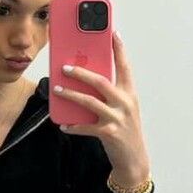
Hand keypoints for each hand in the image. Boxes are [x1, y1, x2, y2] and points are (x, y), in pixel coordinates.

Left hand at [54, 29, 150, 181]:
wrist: (135, 159)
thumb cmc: (125, 130)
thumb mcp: (123, 108)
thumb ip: (110, 93)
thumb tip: (87, 79)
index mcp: (130, 93)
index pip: (125, 66)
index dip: (119, 49)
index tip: (113, 33)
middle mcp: (125, 103)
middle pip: (101, 81)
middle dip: (81, 72)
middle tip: (65, 66)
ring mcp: (117, 118)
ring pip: (89, 101)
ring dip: (71, 94)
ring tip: (57, 89)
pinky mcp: (109, 133)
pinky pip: (85, 127)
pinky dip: (72, 125)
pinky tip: (63, 124)